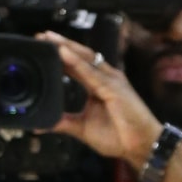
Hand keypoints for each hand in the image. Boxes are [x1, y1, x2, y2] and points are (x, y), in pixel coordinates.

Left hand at [41, 36, 162, 164]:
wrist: (141, 146)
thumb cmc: (119, 137)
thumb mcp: (82, 129)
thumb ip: (63, 123)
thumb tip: (40, 125)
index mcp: (98, 86)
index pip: (76, 66)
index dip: (60, 56)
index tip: (42, 48)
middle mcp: (105, 79)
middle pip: (80, 56)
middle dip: (61, 44)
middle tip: (41, 36)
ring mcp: (111, 80)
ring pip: (85, 58)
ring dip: (67, 47)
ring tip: (49, 38)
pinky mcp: (114, 87)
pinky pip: (91, 72)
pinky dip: (76, 62)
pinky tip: (63, 53)